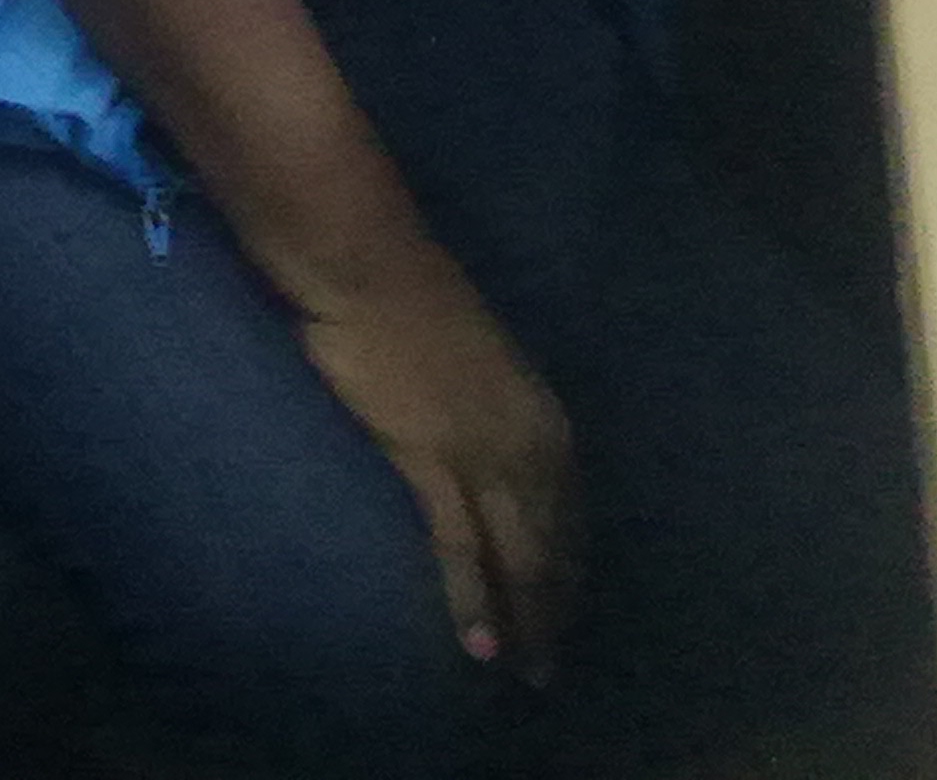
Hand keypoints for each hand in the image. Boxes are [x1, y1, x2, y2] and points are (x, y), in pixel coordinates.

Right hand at [292, 252, 581, 679]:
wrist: (366, 264)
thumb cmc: (407, 294)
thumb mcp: (472, 358)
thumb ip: (485, 405)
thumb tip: (476, 437)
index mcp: (544, 415)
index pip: (570, 513)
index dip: (569, 565)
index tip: (564, 607)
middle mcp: (531, 442)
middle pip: (554, 544)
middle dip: (556, 608)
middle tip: (551, 663)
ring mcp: (486, 454)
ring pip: (520, 556)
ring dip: (526, 620)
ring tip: (526, 671)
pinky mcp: (434, 462)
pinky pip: (463, 546)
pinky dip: (474, 599)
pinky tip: (479, 643)